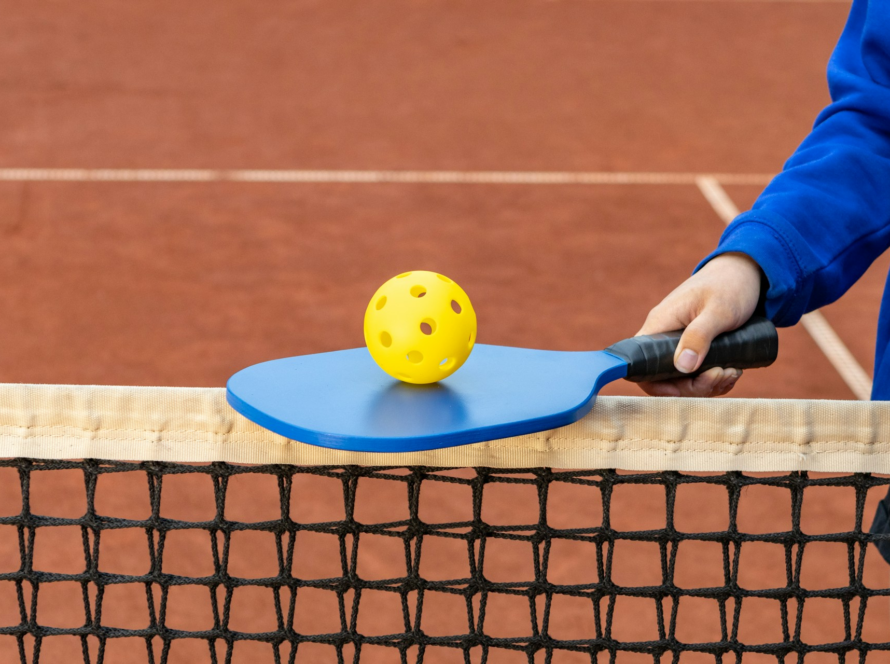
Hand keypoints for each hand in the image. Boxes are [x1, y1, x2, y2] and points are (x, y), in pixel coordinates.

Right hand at [636, 253, 762, 396]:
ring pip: (684, 378)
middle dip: (694, 385)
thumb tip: (681, 366)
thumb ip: (699, 336)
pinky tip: (732, 370)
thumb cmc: (730, 285)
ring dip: (709, 383)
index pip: (641, 363)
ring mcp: (680, 342)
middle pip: (664, 377)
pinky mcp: (695, 346)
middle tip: (722, 375)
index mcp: (660, 324)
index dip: (655, 384)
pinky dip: (715, 378)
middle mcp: (665, 336)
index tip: (683, 390)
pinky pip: (697, 373)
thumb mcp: (719, 311)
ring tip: (733, 371)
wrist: (745, 272)